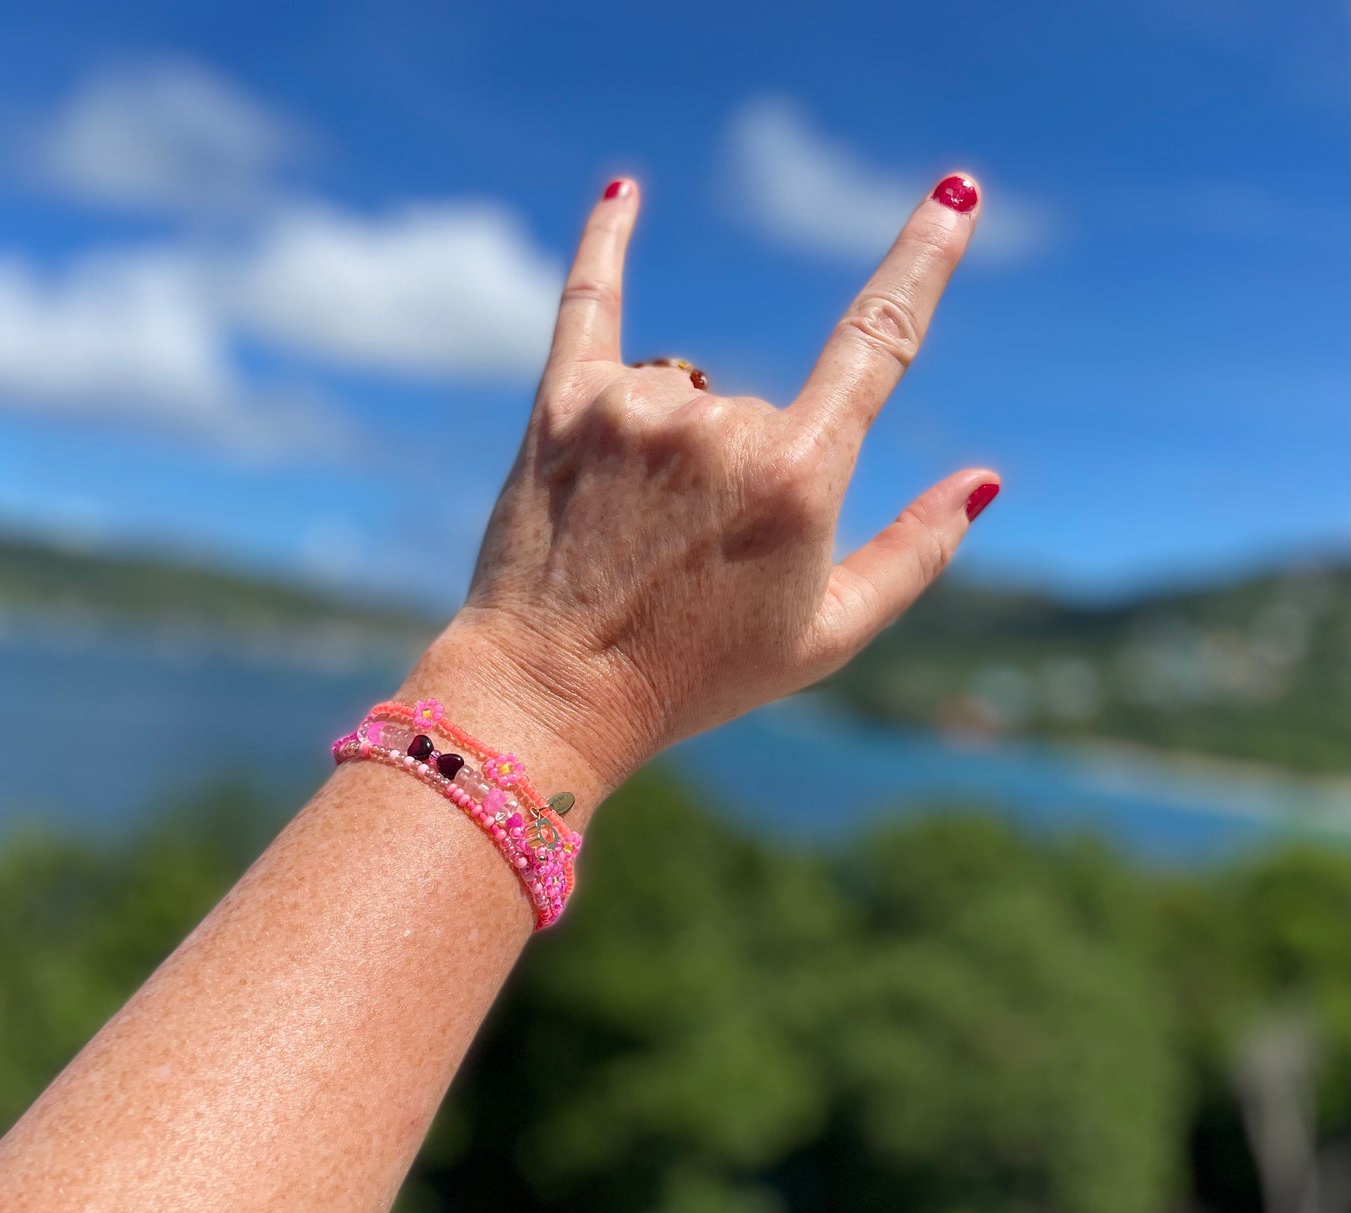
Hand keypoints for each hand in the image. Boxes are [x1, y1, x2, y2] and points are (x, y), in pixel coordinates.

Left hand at [410, 174, 997, 804]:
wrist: (553, 696)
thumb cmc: (696, 677)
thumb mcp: (828, 637)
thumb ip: (915, 555)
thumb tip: (983, 479)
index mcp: (796, 477)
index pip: (879, 340)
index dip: (923, 262)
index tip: (953, 196)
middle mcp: (717, 425)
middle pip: (761, 405)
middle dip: (743, 471)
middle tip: (690, 556)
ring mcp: (634, 407)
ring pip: (686, 389)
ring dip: (676, 442)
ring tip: (633, 529)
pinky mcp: (561, 404)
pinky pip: (590, 302)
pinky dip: (608, 246)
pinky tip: (624, 192)